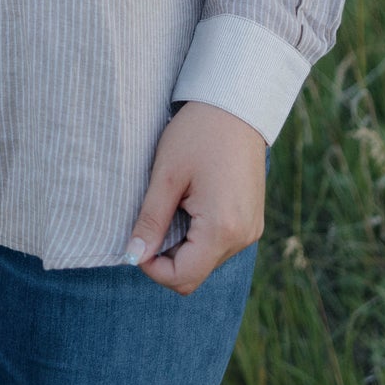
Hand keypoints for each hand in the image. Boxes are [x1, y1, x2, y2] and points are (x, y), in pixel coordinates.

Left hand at [124, 100, 265, 294]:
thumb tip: (133, 256)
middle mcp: (243, 237)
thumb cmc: (198, 134)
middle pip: (195, 272)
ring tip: (173, 203)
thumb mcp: (166, 176)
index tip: (136, 241)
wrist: (236, 106)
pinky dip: (198, 235)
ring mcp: (250, 230)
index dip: (152, 267)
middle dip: (166, 256)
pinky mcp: (251, 220)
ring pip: (206, 259)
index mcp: (222, 229)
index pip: (183, 277)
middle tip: (151, 218)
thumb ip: (150, 220)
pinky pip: (219, 244)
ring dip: (182, 244)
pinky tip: (189, 203)